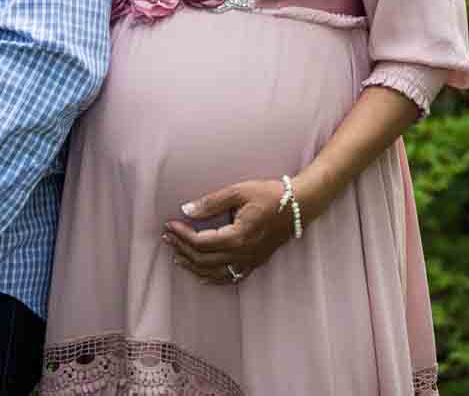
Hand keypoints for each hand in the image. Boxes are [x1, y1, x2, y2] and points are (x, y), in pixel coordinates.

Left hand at [163, 178, 293, 284]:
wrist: (300, 205)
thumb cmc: (271, 194)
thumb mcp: (239, 191)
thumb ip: (211, 202)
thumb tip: (186, 210)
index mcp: (238, 237)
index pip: (201, 242)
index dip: (182, 235)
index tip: (169, 224)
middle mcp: (243, 254)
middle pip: (204, 259)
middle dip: (182, 248)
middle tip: (168, 237)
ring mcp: (250, 261)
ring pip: (214, 272)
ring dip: (193, 265)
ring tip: (176, 255)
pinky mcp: (256, 262)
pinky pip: (230, 277)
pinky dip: (212, 277)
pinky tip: (201, 274)